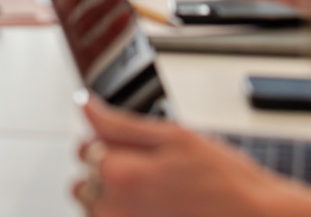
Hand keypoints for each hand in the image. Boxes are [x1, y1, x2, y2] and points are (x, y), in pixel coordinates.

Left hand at [72, 97, 310, 216]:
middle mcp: (113, 209)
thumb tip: (85, 105)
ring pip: (96, 210)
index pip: (84, 148)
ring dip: (113, 200)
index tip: (135, 147)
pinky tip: (156, 211)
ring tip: (156, 196)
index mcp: (120, 172)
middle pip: (85, 183)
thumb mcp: (175, 136)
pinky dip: (126, 216)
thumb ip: (120, 123)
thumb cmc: (226, 182)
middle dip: (107, 174)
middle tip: (150, 172)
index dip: (109, 142)